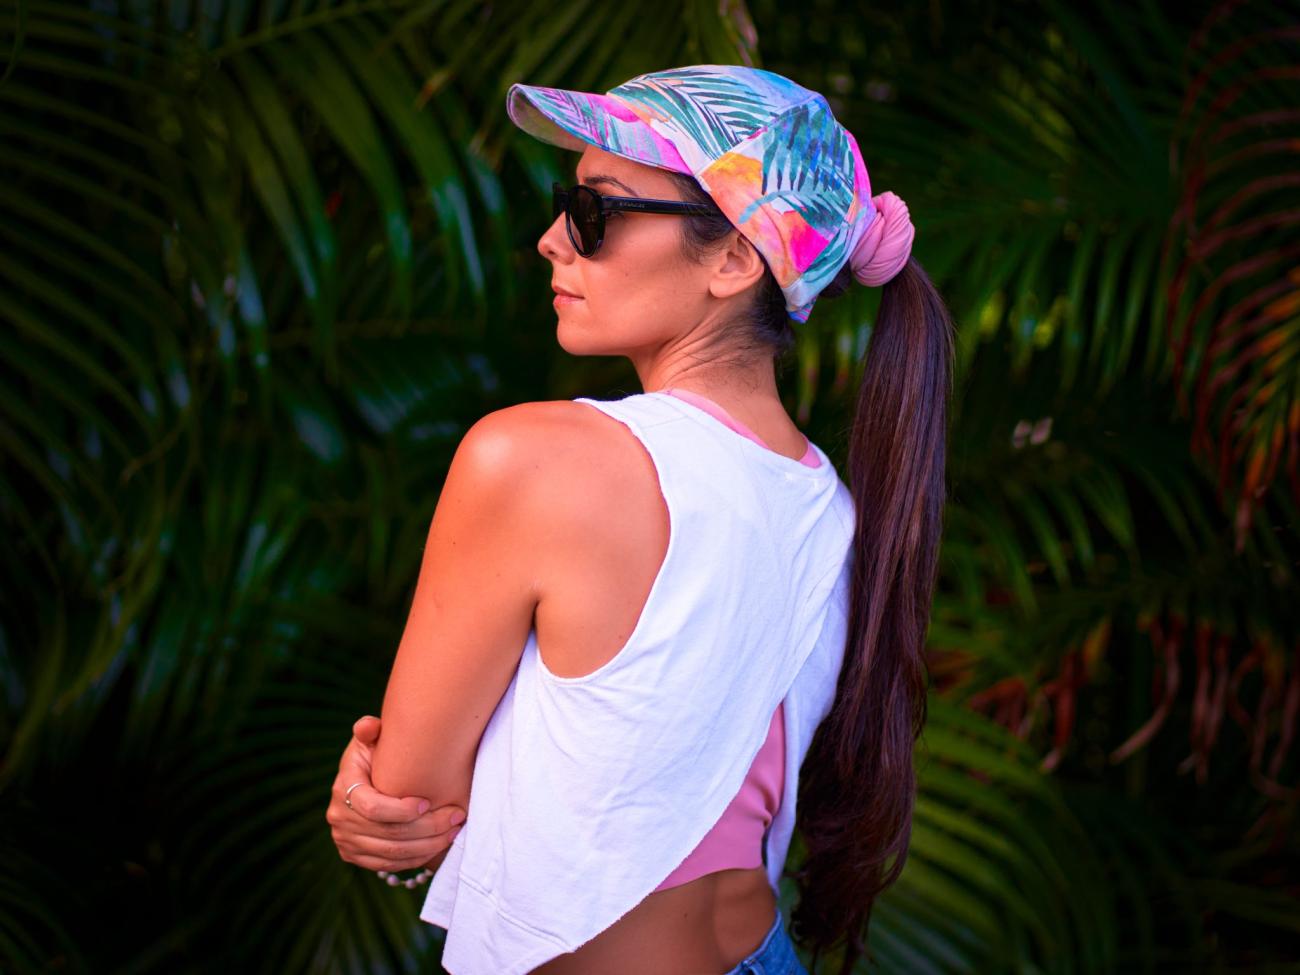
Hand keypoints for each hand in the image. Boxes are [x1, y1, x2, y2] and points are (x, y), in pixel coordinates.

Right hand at [326, 715, 466, 872]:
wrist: (365, 780)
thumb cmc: (375, 756)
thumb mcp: (371, 740)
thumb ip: (370, 730)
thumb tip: (370, 726)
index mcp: (343, 787)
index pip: (371, 807)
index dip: (400, 810)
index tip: (428, 802)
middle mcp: (339, 817)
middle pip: (387, 835)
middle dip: (427, 828)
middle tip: (456, 816)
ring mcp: (345, 840)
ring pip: (391, 854)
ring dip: (428, 845)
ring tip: (454, 830)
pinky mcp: (354, 856)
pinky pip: (388, 865)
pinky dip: (416, 858)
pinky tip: (439, 844)